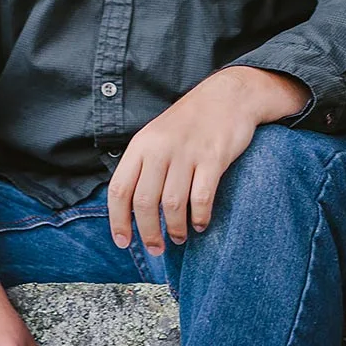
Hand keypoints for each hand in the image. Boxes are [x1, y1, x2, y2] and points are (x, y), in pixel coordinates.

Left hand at [107, 66, 309, 252]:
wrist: (227, 96)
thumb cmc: (190, 122)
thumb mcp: (156, 136)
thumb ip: (143, 167)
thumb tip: (131, 210)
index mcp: (141, 145)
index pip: (120, 189)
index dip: (118, 221)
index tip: (123, 242)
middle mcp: (160, 149)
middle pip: (144, 203)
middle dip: (148, 233)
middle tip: (156, 249)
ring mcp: (187, 153)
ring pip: (172, 204)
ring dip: (175, 229)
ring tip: (178, 237)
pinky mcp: (213, 157)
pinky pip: (202, 198)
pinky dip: (199, 217)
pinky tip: (200, 223)